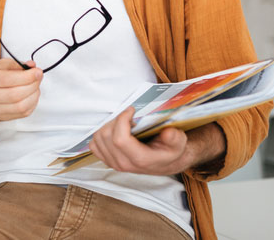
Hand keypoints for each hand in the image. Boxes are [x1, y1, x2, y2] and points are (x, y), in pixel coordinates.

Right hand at [0, 58, 43, 121]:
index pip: (8, 80)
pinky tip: (31, 95)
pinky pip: (23, 113)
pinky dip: (32, 103)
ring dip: (34, 95)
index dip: (27, 77)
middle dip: (33, 85)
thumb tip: (32, 67)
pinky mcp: (2, 118)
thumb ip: (16, 64)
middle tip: (38, 78)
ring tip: (35, 86)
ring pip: (21, 107)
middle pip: (15, 95)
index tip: (38, 72)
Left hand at [89, 108, 224, 175]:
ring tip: (123, 122)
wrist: (164, 162)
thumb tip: (168, 133)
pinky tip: (115, 130)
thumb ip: (175, 138)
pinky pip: (94, 145)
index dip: (122, 120)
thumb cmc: (170, 150)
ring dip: (108, 125)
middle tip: (129, 115)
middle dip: (116, 120)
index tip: (131, 110)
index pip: (119, 139)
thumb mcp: (178, 143)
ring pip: (98, 138)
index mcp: (139, 159)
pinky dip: (101, 134)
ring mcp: (113, 163)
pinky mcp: (107, 160)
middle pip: (106, 136)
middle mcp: (123, 164)